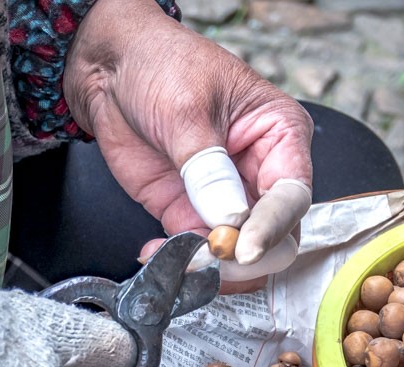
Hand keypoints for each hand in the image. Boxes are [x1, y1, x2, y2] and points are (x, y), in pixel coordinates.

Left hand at [64, 0, 312, 290]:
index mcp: (281, 135)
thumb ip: (208, 169)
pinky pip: (198, 252)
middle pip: (276, 236)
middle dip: (245, 254)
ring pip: (238, 253)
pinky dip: (180, 262)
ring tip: (177, 258)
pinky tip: (155, 253)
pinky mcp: (191, 214)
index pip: (291, 195)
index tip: (244, 247)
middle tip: (210, 257)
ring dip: (210, 265)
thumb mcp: (186, 109)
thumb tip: (231, 219)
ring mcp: (227, 199)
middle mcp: (262, 172)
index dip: (271, 227)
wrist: (112, 68)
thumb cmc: (161, 65)